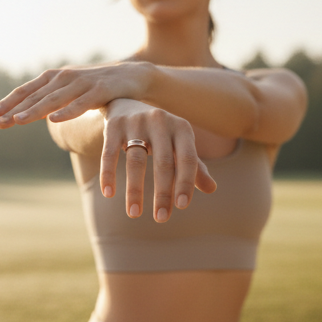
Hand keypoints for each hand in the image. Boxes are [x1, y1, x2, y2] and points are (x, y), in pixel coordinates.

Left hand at [0, 62, 151, 127]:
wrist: (135, 76)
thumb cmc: (100, 86)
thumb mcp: (72, 90)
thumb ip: (52, 98)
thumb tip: (26, 113)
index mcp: (56, 77)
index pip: (27, 90)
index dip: (9, 101)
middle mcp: (66, 77)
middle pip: (36, 95)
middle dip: (15, 109)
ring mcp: (83, 82)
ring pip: (54, 99)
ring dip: (35, 110)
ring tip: (18, 121)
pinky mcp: (101, 90)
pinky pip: (82, 103)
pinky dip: (67, 110)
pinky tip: (54, 120)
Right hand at [101, 99, 215, 221]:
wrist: (126, 102)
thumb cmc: (161, 133)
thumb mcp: (180, 145)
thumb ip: (194, 166)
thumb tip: (212, 189)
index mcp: (182, 128)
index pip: (188, 159)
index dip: (186, 183)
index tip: (181, 207)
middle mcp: (161, 121)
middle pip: (164, 163)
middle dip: (163, 194)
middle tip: (161, 219)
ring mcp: (136, 121)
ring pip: (136, 161)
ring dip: (135, 190)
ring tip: (134, 214)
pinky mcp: (113, 125)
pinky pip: (109, 153)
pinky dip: (109, 174)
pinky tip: (109, 194)